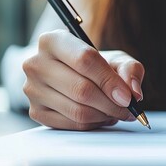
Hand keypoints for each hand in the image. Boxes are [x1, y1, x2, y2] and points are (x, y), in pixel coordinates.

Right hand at [23, 29, 144, 129]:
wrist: (69, 74)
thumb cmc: (95, 65)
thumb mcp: (116, 59)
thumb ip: (130, 70)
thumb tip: (134, 93)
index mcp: (54, 41)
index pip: (85, 60)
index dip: (110, 81)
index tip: (128, 97)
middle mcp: (37, 63)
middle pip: (81, 89)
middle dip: (112, 104)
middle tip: (128, 110)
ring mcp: (32, 89)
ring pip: (77, 111)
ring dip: (105, 116)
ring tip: (117, 111)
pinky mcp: (36, 111)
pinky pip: (71, 124)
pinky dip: (93, 124)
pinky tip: (102, 116)